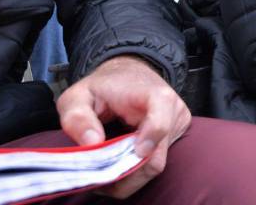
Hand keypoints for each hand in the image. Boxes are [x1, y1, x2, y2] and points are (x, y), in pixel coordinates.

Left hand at [57, 56, 191, 198]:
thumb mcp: (77, 97)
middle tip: (97, 181)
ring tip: (105, 173)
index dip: (141, 149)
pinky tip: (119, 163)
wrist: (127, 74)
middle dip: (124, 175)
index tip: (117, 163)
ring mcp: (178, 124)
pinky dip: (136, 169)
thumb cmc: (102, 86)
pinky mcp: (176, 134)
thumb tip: (92, 144)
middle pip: (155, 159)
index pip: (160, 125)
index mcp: (155, 95)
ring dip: (128, 175)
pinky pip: (156, 161)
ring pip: (154, 165)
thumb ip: (78, 118)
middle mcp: (174, 111)